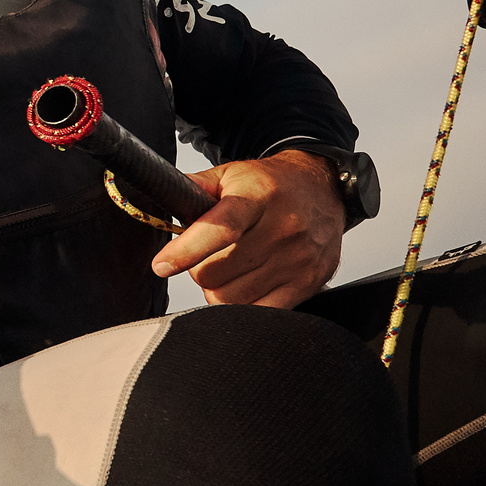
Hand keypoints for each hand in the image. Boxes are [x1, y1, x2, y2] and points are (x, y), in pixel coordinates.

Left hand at [150, 151, 344, 306]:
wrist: (324, 188)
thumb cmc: (271, 185)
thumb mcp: (232, 174)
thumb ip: (194, 187)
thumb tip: (162, 195)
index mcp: (258, 196)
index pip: (220, 228)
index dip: (187, 251)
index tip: (162, 266)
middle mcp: (283, 228)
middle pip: (216, 273)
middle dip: (199, 269)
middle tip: (207, 257)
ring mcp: (298, 258)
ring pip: (232, 298)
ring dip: (219, 289)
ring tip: (229, 269)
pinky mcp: (308, 282)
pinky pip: (261, 311)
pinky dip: (243, 304)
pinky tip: (246, 284)